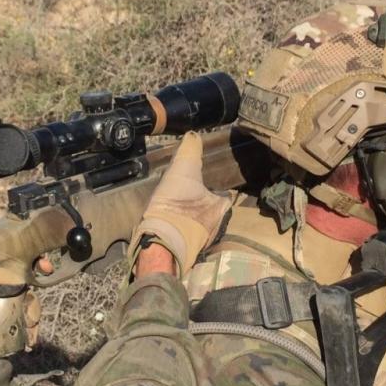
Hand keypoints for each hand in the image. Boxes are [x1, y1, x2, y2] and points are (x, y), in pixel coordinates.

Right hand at [128, 132, 232, 276]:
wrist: (160, 240)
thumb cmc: (177, 205)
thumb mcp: (183, 170)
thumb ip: (190, 151)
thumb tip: (193, 134)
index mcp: (220, 206)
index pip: (225, 196)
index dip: (217, 190)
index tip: (208, 185)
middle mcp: (217, 225)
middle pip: (213, 212)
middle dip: (204, 206)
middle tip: (191, 198)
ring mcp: (202, 240)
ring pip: (201, 226)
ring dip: (193, 219)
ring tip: (179, 211)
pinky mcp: (187, 251)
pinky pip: (187, 237)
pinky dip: (182, 231)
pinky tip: (170, 225)